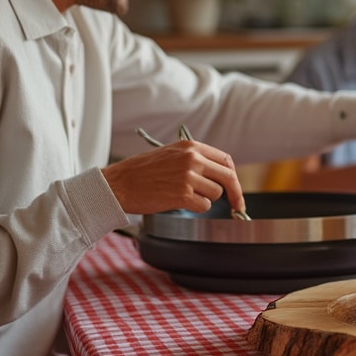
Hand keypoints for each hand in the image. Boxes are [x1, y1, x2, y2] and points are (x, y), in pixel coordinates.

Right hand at [103, 139, 245, 215]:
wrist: (118, 184)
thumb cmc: (141, 172)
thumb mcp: (171, 154)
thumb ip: (194, 160)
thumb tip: (218, 175)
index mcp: (191, 147)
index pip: (225, 160)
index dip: (233, 176)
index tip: (235, 188)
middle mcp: (192, 159)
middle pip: (228, 177)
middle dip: (236, 194)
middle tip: (238, 207)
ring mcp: (188, 177)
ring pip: (216, 193)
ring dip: (205, 200)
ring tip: (184, 196)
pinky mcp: (182, 195)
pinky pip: (204, 206)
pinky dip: (196, 208)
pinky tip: (180, 203)